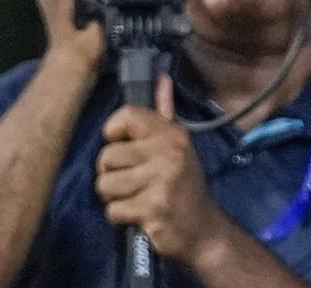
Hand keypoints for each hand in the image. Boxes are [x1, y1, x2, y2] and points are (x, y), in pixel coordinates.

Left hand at [96, 74, 224, 262]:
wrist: (205, 232)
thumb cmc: (182, 186)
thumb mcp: (176, 147)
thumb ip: (163, 114)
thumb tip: (161, 77)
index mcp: (171, 134)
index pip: (125, 116)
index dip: (114, 133)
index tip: (123, 147)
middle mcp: (168, 152)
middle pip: (106, 157)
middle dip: (113, 175)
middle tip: (137, 183)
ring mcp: (162, 180)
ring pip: (105, 185)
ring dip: (115, 198)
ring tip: (138, 198)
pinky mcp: (154, 208)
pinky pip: (113, 210)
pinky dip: (121, 217)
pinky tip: (141, 216)